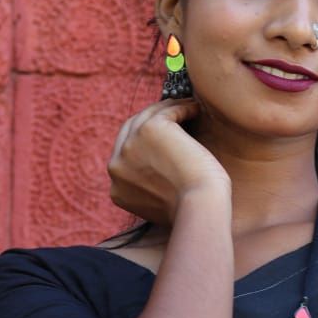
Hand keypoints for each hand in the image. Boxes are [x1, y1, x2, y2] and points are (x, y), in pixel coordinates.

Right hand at [107, 99, 228, 224]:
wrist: (200, 206)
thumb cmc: (193, 210)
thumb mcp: (161, 204)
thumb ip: (150, 188)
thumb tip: (160, 170)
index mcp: (117, 190)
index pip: (124, 156)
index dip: (141, 141)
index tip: (161, 136)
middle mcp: (116, 167)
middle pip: (129, 131)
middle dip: (150, 120)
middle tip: (172, 114)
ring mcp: (129, 147)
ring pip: (146, 117)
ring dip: (167, 110)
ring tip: (187, 107)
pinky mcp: (148, 130)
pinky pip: (166, 112)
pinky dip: (181, 108)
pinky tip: (195, 109)